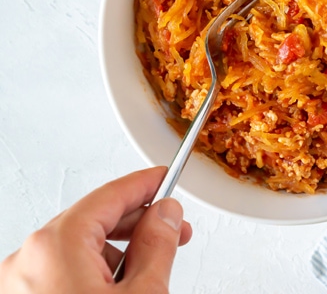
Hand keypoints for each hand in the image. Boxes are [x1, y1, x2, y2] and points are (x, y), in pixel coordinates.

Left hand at [0, 167, 191, 293]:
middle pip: (92, 220)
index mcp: (55, 246)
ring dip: (117, 251)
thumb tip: (164, 213)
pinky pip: (61, 271)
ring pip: (78, 248)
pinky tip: (121, 287)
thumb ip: (157, 245)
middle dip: (137, 222)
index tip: (166, 178)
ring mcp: (20, 284)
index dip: (146, 184)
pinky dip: (93, 272)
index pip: (109, 196)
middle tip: (172, 226)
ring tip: (149, 269)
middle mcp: (27, 260)